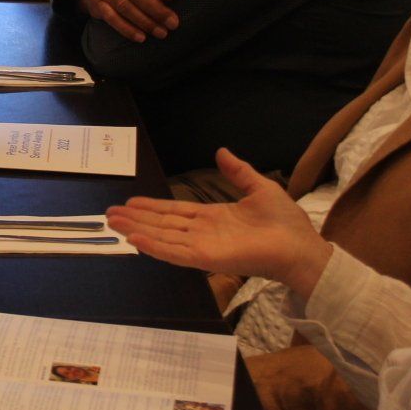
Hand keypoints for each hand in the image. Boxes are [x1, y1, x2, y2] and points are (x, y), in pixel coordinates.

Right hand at [107, 150, 332, 296]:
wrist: (300, 246)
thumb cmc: (285, 222)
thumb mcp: (259, 187)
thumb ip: (238, 172)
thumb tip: (221, 151)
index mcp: (213, 218)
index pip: (175, 212)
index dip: (152, 207)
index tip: (131, 201)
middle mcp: (202, 233)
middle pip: (162, 224)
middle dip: (136, 218)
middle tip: (110, 213)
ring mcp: (202, 246)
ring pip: (162, 237)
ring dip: (136, 229)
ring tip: (113, 223)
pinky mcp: (206, 258)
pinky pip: (174, 252)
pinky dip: (153, 246)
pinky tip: (135, 239)